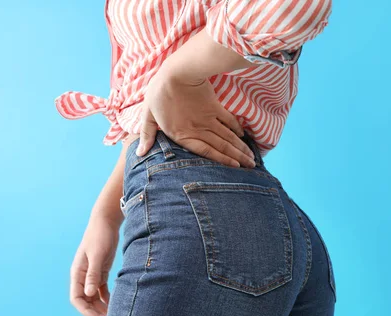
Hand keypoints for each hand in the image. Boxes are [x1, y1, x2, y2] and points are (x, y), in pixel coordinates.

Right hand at [69, 214, 118, 315]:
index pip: (77, 298)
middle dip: (95, 312)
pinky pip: (102, 291)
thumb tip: (90, 294)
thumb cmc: (100, 236)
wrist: (106, 222)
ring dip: (102, 307)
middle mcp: (83, 276)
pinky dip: (107, 299)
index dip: (85, 310)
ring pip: (94, 297)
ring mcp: (92, 275)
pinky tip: (115, 306)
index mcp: (77, 273)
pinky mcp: (101, 272)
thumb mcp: (98, 255)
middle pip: (86, 301)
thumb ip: (93, 274)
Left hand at [136, 64, 256, 167]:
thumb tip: (139, 153)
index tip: (235, 168)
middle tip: (251, 166)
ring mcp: (208, 118)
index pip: (206, 152)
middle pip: (222, 146)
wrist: (176, 72)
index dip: (222, 161)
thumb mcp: (148, 114)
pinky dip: (236, 128)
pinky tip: (243, 136)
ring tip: (251, 157)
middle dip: (238, 158)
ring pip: (228, 136)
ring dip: (240, 147)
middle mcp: (198, 129)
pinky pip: (228, 120)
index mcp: (182, 135)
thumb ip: (147, 134)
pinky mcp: (214, 106)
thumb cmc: (159, 93)